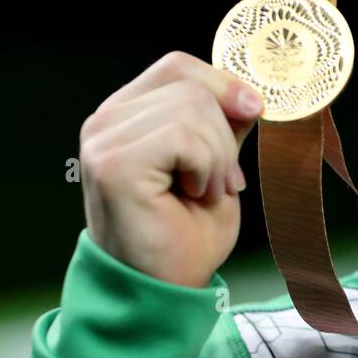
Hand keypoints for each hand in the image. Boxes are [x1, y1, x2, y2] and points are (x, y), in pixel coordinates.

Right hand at [78, 51, 263, 287]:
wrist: (164, 290)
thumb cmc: (184, 234)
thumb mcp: (216, 164)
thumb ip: (222, 124)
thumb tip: (249, 92)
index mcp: (126, 115)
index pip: (177, 67)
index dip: (222, 83)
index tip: (254, 112)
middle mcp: (105, 122)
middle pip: (190, 86)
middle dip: (223, 134)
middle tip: (219, 180)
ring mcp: (103, 141)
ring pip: (190, 109)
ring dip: (215, 157)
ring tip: (201, 191)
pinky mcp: (113, 164)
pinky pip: (182, 136)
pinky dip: (204, 167)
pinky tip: (190, 195)